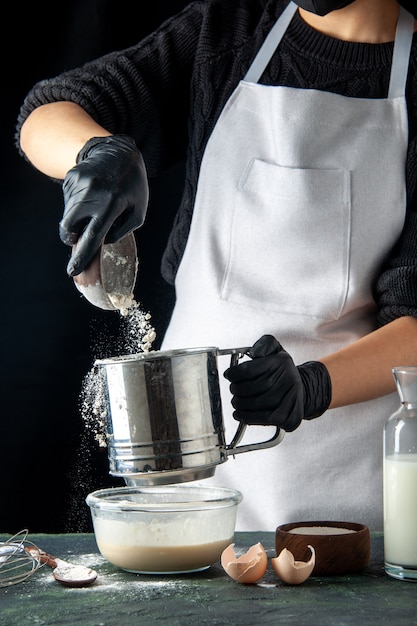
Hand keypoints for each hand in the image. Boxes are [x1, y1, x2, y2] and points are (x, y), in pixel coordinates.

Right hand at [60, 135, 148, 275]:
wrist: (118, 151)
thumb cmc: (132, 187)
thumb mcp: (138, 211)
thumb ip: (122, 231)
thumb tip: (101, 243)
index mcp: (112, 204)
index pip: (93, 236)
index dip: (82, 255)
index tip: (72, 270)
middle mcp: (92, 194)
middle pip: (69, 227)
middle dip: (71, 237)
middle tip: (78, 236)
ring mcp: (78, 185)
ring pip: (68, 215)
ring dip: (78, 218)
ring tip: (95, 204)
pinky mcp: (70, 179)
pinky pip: (68, 202)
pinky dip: (77, 205)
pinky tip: (91, 194)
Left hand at [224, 335, 331, 431]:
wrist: (302, 387)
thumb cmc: (283, 370)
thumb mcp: (275, 349)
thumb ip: (263, 345)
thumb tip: (255, 353)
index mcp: (281, 362)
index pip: (249, 370)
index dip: (234, 374)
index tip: (229, 375)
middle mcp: (288, 380)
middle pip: (251, 388)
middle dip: (236, 390)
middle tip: (234, 390)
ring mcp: (291, 399)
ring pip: (256, 404)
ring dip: (240, 405)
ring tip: (236, 402)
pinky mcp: (291, 416)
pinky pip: (265, 419)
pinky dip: (249, 418)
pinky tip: (241, 414)